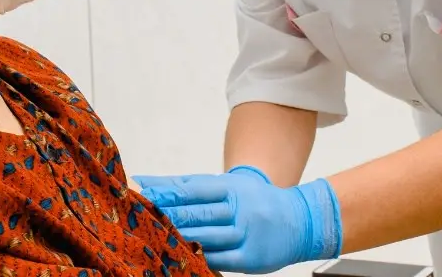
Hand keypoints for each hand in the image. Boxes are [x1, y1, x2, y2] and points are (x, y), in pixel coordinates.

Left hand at [133, 168, 341, 273]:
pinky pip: (219, 260)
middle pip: (197, 212)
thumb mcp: (227, 186)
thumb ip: (189, 185)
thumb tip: (149, 182)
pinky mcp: (250, 258)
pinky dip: (198, 257)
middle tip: (141, 214)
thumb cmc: (254, 200)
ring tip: (154, 235)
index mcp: (231, 187)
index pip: (193, 188)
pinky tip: (180, 255)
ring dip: (178, 236)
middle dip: (168, 214)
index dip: (167, 191)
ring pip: (205, 236)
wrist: (300, 220)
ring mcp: (246, 234)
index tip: (142, 192)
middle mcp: (239, 208)